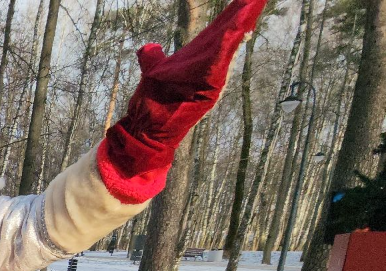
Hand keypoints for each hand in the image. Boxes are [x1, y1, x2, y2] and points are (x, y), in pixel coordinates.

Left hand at [100, 0, 267, 202]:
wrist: (146, 130)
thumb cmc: (151, 105)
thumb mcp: (152, 73)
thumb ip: (153, 59)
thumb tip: (149, 48)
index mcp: (198, 61)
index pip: (218, 32)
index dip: (232, 14)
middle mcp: (209, 69)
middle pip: (229, 35)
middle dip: (243, 14)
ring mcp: (212, 79)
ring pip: (229, 46)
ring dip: (242, 24)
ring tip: (253, 3)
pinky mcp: (209, 90)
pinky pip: (220, 63)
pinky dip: (228, 45)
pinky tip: (238, 29)